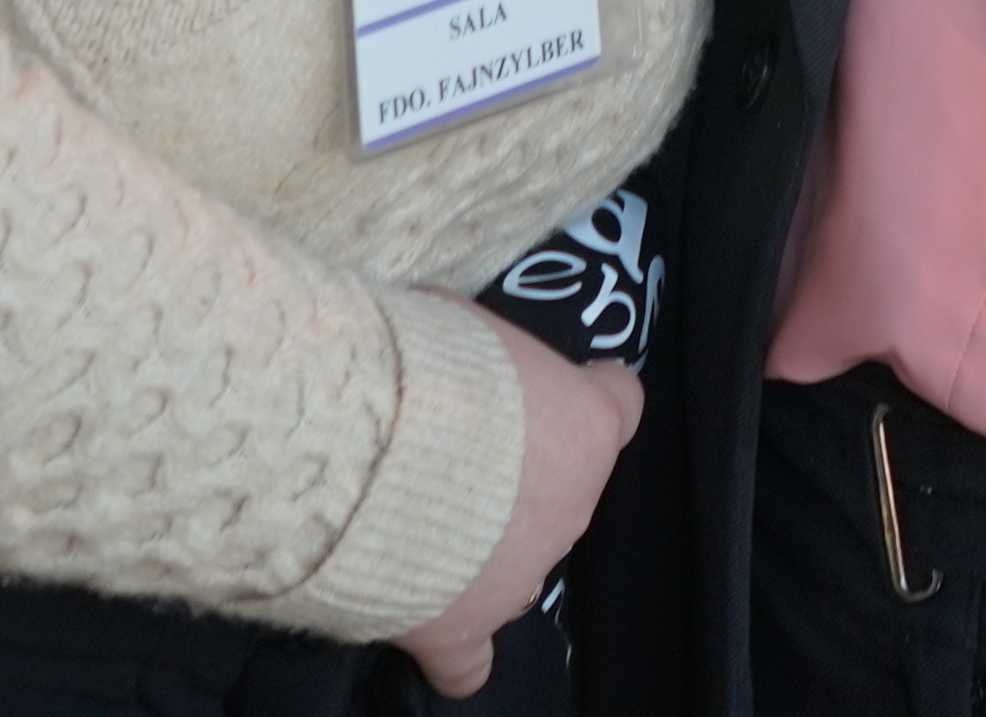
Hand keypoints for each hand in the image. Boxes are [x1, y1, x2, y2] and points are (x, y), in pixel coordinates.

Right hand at [393, 315, 644, 692]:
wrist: (368, 447)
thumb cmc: (423, 363)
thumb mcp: (464, 325)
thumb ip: (482, 358)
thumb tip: (461, 360)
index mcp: (585, 426)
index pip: (617, 404)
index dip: (582, 398)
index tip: (553, 394)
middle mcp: (571, 505)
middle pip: (561, 490)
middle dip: (516, 476)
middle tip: (450, 454)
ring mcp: (522, 574)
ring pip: (517, 563)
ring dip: (480, 546)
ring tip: (413, 522)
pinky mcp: (460, 628)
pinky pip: (468, 660)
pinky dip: (454, 648)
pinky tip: (436, 631)